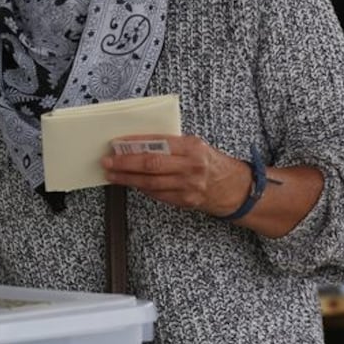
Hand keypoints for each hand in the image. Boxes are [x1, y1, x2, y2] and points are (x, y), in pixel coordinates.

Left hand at [102, 135, 249, 216]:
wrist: (235, 188)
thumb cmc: (211, 163)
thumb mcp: (195, 146)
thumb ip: (170, 145)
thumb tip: (138, 145)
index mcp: (192, 146)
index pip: (157, 143)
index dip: (134, 144)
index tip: (117, 143)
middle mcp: (191, 166)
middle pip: (151, 164)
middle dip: (125, 163)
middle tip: (108, 161)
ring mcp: (188, 185)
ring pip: (151, 182)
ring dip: (127, 178)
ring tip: (112, 174)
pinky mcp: (185, 201)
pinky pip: (157, 194)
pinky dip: (141, 188)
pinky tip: (130, 183)